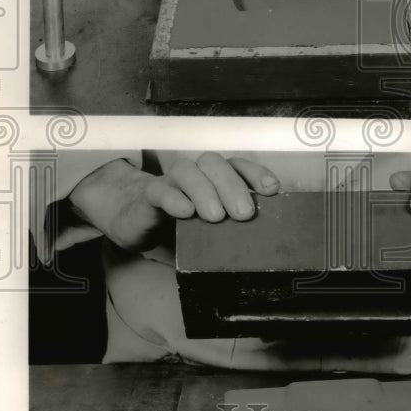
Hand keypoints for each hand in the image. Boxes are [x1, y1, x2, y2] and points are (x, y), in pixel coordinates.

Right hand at [69, 153, 279, 251]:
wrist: (139, 221)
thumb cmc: (184, 223)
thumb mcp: (213, 225)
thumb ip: (232, 226)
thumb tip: (261, 245)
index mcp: (216, 177)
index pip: (239, 165)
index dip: (256, 173)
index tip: (271, 190)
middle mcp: (197, 172)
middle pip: (215, 164)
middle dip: (232, 186)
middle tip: (244, 213)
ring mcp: (172, 180)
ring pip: (188, 171)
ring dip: (204, 190)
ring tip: (215, 217)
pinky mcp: (149, 194)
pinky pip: (159, 189)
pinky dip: (174, 198)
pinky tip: (185, 213)